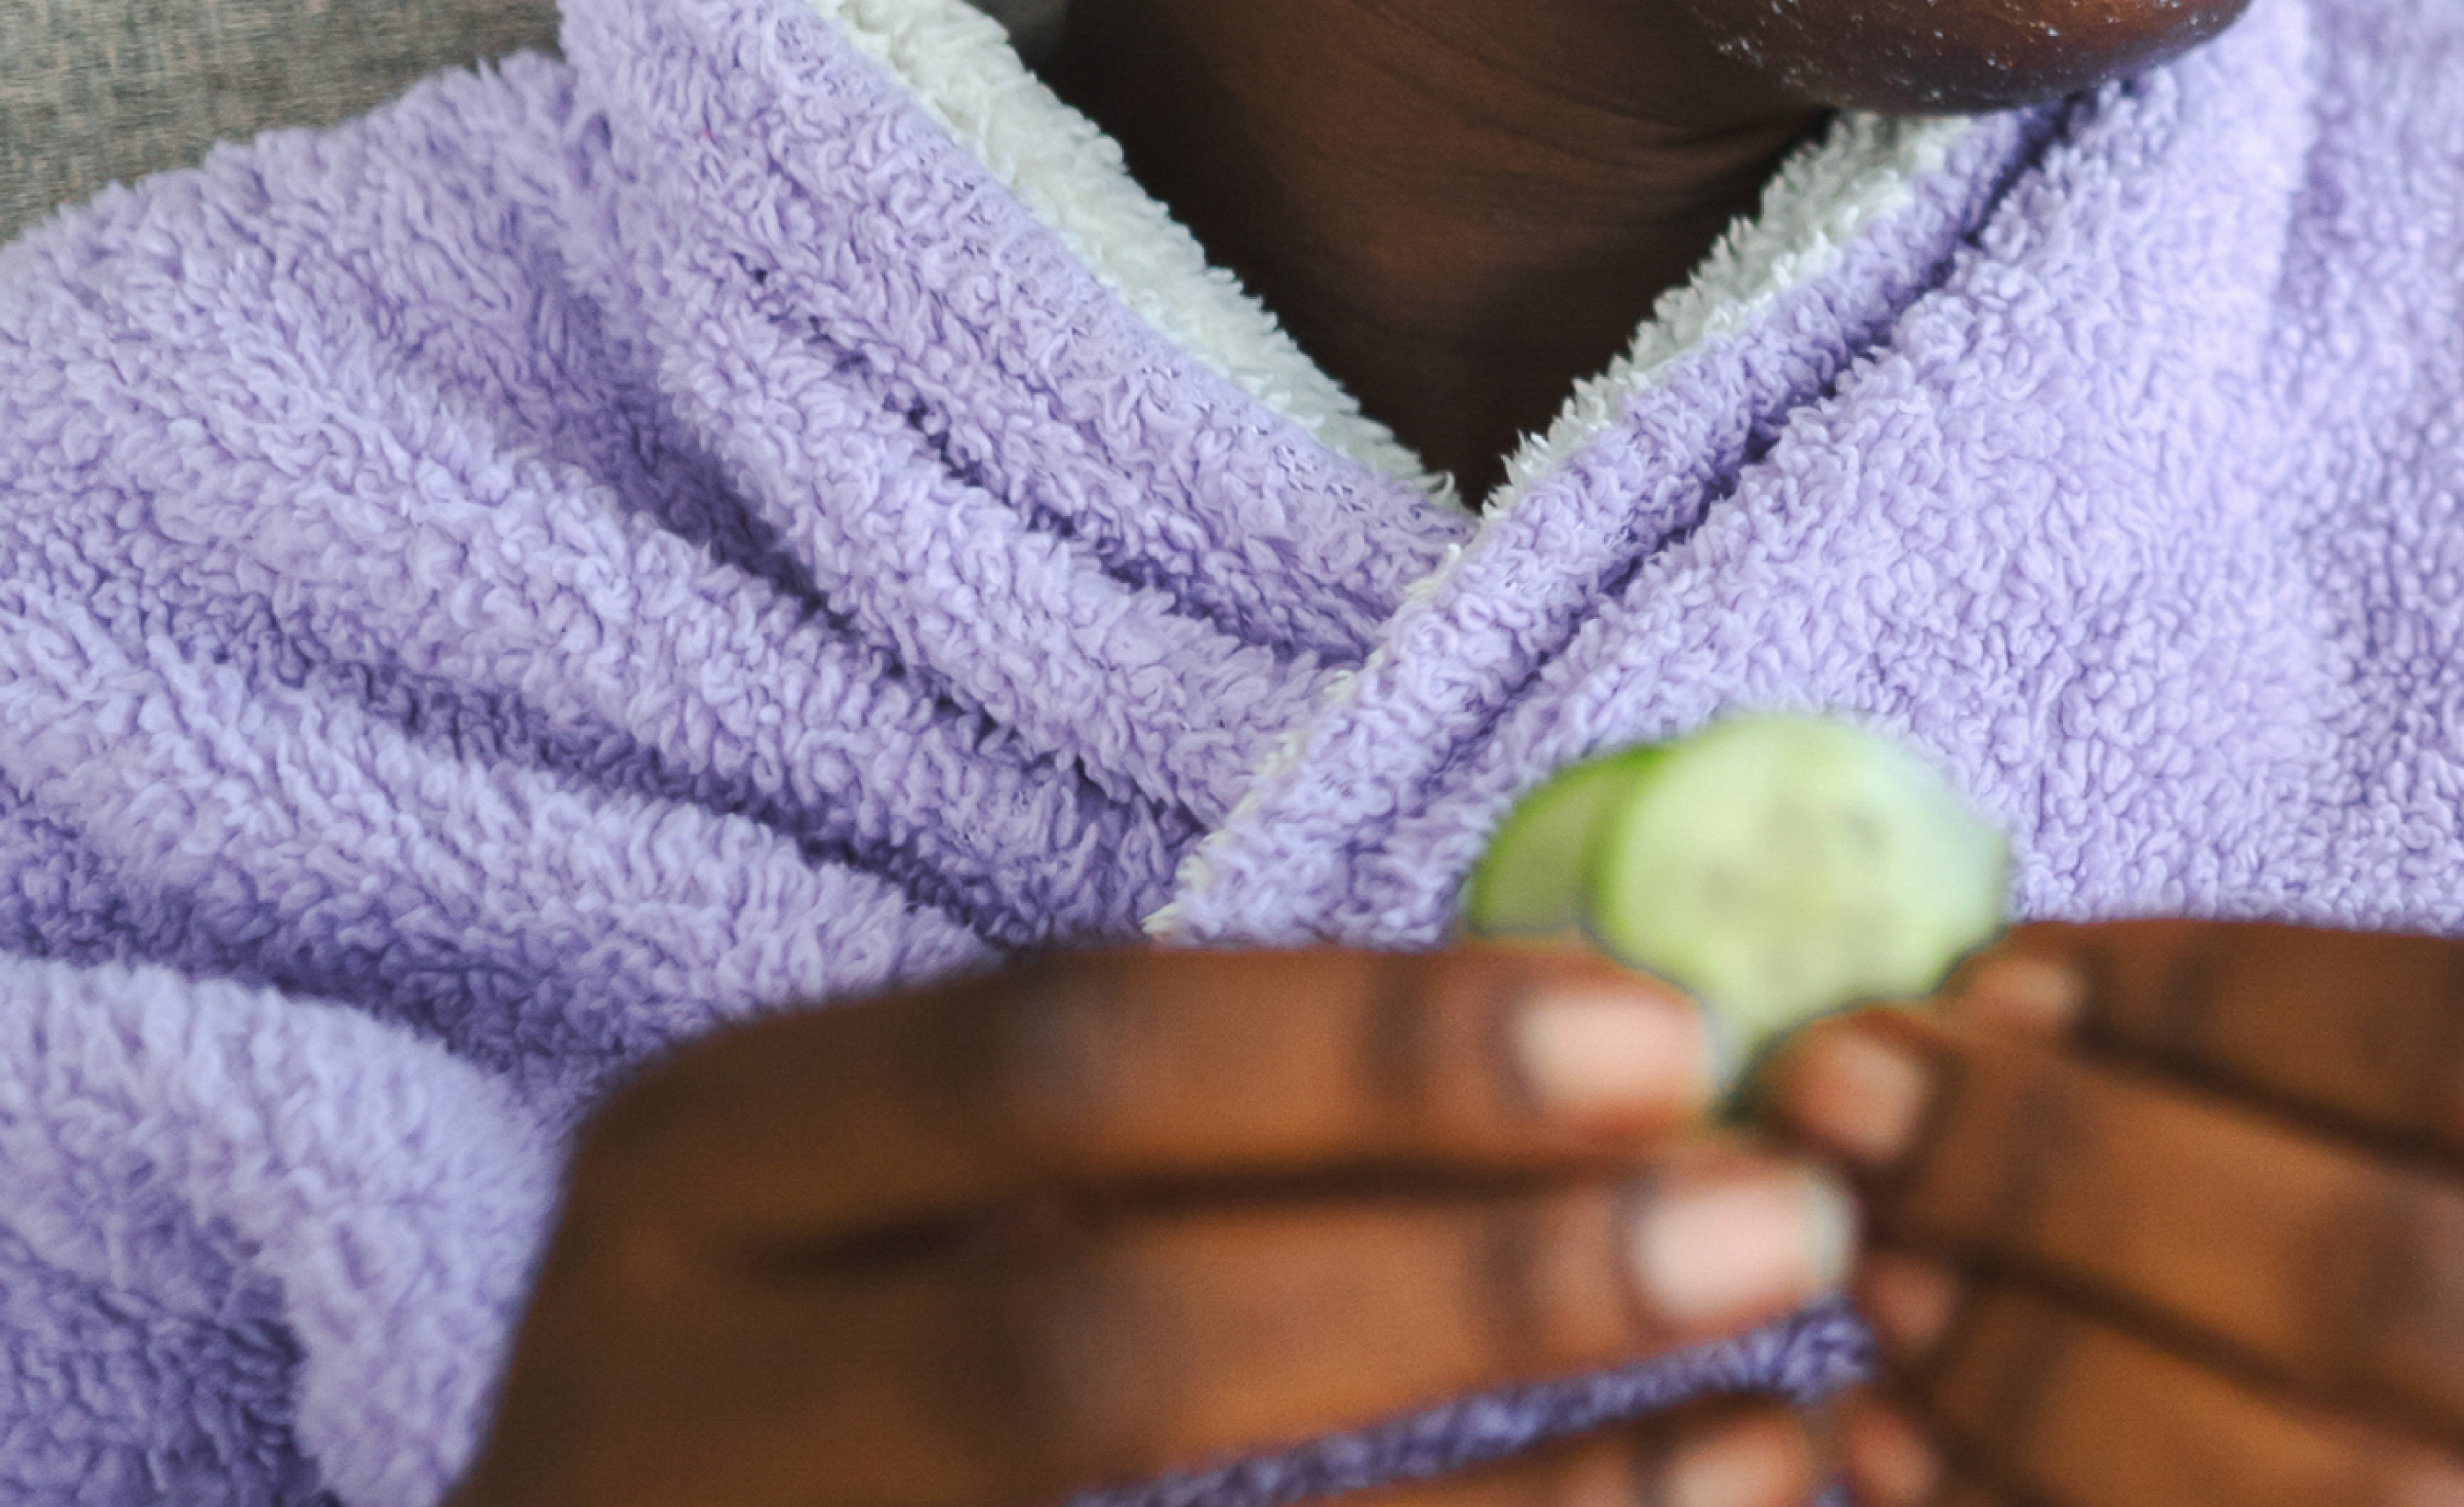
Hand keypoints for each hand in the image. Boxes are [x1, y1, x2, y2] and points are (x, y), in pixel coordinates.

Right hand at [457, 943, 1859, 1506]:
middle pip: (1107, 1349)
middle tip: (1784, 1227)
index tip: (1676, 1037)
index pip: (1056, 1062)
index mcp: (702, 1180)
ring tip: (1788, 1426)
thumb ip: (1223, 1130)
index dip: (1378, 1047)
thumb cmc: (887, 1370)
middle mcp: (674, 1420)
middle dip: (1477, 1289)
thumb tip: (1638, 1043)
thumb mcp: (966, 1201)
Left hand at [1754, 921, 2463, 1506]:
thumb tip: (1978, 1006)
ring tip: (1874, 1269)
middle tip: (1856, 1103)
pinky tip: (1893, 1446)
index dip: (2223, 995)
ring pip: (2320, 1488)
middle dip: (2079, 1176)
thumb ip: (2317, 1076)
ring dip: (2034, 1363)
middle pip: (2401, 1278)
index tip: (1997, 971)